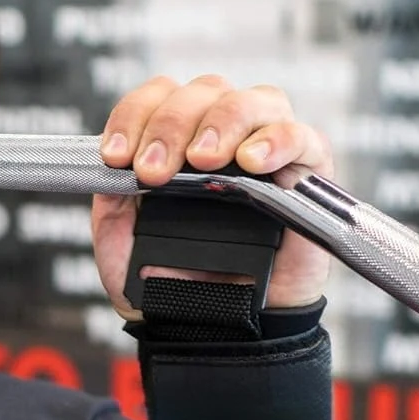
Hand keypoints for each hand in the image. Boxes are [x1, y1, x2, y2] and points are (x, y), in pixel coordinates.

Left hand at [93, 75, 332, 316]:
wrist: (211, 328)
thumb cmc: (170, 278)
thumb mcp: (120, 238)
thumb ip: (112, 196)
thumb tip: (111, 165)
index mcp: (175, 141)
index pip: (158, 96)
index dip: (133, 115)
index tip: (115, 157)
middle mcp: (221, 136)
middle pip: (204, 91)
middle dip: (171, 124)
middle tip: (154, 170)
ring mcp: (266, 151)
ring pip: (255, 101)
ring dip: (223, 122)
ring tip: (203, 160)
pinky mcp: (307, 176)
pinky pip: (305, 138)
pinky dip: (279, 140)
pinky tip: (252, 162)